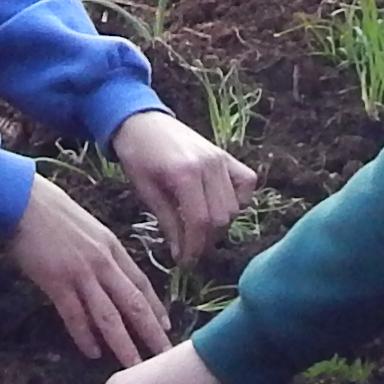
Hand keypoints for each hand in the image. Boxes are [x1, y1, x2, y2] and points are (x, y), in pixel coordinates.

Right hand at [8, 173, 167, 365]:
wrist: (23, 200)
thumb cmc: (52, 211)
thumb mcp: (90, 227)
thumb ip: (102, 252)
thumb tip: (110, 274)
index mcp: (112, 248)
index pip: (141, 284)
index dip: (156, 308)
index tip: (166, 327)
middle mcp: (103, 263)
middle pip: (133, 304)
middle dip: (151, 333)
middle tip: (164, 355)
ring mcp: (80, 274)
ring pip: (108, 316)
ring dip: (123, 344)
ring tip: (134, 365)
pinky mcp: (56, 282)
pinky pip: (75, 316)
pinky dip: (85, 336)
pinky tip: (93, 352)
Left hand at [107, 106, 255, 262]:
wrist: (142, 121)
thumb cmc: (137, 155)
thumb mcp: (146, 191)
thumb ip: (168, 222)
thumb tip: (181, 254)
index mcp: (185, 174)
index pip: (200, 221)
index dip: (195, 247)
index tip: (186, 263)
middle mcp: (210, 165)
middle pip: (221, 218)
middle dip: (206, 240)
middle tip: (189, 249)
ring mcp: (222, 159)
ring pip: (235, 206)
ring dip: (220, 224)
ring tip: (198, 228)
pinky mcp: (227, 155)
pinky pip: (246, 183)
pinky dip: (238, 199)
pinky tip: (219, 205)